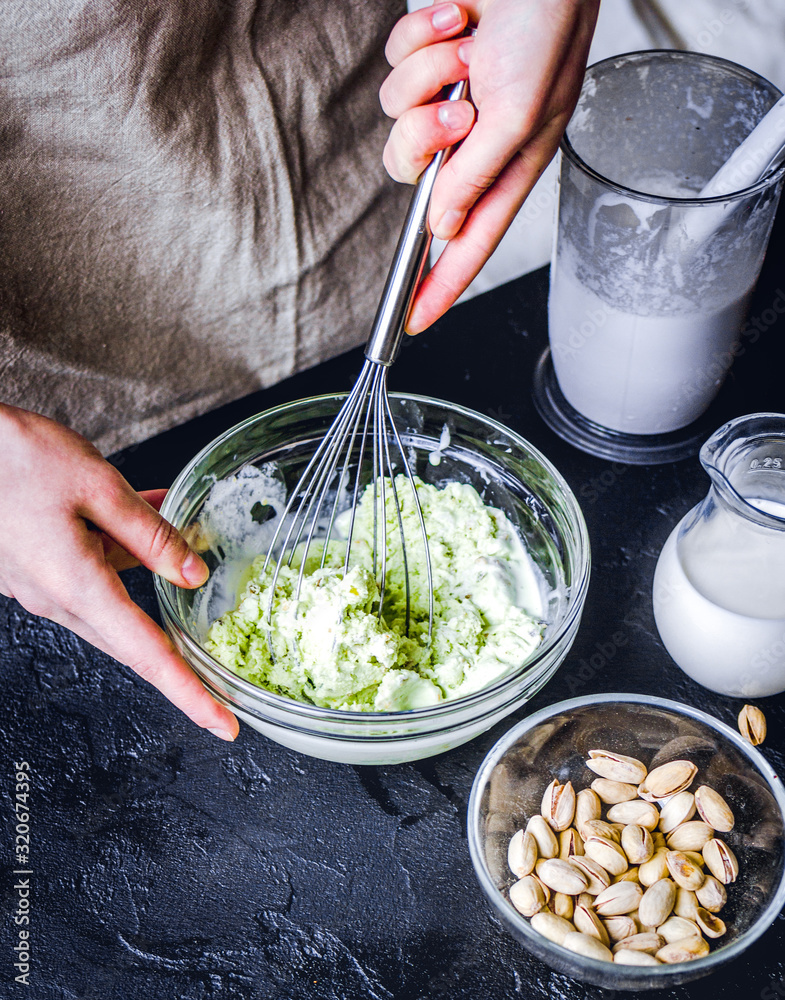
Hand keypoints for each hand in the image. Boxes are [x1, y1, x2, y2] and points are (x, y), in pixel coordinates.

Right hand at [0, 404, 238, 740]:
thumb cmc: (16, 458)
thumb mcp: (98, 486)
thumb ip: (151, 536)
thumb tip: (193, 575)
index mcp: (76, 586)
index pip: (147, 655)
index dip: (190, 693)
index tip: (223, 725)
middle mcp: (56, 598)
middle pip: (131, 639)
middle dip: (177, 656)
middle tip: (218, 678)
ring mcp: (40, 585)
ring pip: (113, 598)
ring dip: (148, 572)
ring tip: (183, 530)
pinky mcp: (33, 567)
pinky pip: (90, 571)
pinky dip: (121, 550)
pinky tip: (142, 512)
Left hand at [381, 0, 598, 331]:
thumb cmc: (547, 24)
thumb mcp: (522, 111)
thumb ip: (478, 176)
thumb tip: (443, 227)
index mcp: (510, 164)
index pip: (469, 241)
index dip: (442, 283)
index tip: (412, 319)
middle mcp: (477, 142)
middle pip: (415, 180)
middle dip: (424, 142)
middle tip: (457, 110)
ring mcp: (449, 103)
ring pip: (396, 121)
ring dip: (425, 79)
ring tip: (466, 49)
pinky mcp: (428, 65)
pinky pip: (394, 69)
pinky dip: (419, 40)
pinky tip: (456, 19)